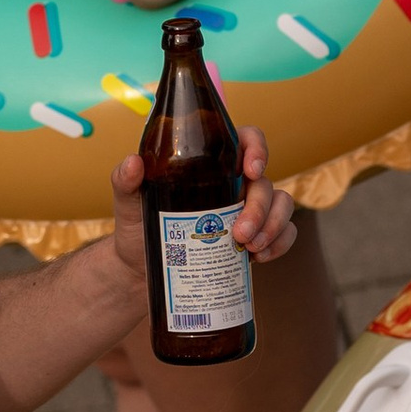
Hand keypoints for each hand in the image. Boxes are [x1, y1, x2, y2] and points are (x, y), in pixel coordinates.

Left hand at [105, 128, 297, 291]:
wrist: (142, 270)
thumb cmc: (137, 227)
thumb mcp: (128, 202)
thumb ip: (126, 180)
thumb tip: (133, 163)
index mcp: (211, 165)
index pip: (245, 140)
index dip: (257, 148)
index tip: (251, 169)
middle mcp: (234, 183)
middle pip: (264, 182)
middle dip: (259, 208)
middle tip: (240, 234)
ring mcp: (248, 211)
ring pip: (282, 205)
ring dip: (273, 226)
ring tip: (250, 248)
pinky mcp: (256, 237)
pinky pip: (285, 233)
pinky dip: (279, 244)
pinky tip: (259, 258)